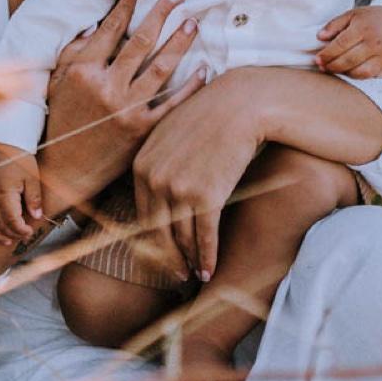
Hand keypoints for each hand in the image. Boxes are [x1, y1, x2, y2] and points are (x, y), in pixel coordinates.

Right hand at [0, 143, 41, 246]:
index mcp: (4, 194)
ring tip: (9, 241)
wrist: (1, 144)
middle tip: (23, 237)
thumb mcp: (32, 177)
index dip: (21, 230)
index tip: (29, 232)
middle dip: (12, 234)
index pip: (11, 220)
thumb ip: (34, 198)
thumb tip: (37, 217)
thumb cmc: (19, 158)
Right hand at [36, 0, 207, 219]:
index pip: (109, 30)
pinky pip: (172, 103)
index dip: (126, 7)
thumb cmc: (61, 122)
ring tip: (193, 23)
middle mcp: (106, 87)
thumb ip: (74, 53)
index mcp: (83, 71)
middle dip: (160, 12)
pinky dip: (190, 85)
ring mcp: (126, 109)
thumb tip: (95, 25)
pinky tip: (204, 69)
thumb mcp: (56, 83)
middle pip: (140, 41)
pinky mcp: (142, 130)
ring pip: (160, 67)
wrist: (66, 171)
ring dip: (180, 42)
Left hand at [131, 71, 263, 284]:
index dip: (153, 240)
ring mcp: (179, 189)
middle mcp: (154, 180)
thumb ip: (156, 163)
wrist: (240, 105)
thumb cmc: (208, 116)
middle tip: (176, 275)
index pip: (142, 214)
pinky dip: (207, 257)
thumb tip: (157, 195)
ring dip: (189, 261)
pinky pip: (204, 236)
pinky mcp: (206, 196)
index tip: (162, 255)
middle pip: (157, 233)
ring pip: (181, 238)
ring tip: (194, 274)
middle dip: (168, 259)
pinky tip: (210, 270)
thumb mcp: (170, 134)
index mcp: (141, 165)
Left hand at [314, 6, 381, 78]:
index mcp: (364, 28)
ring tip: (335, 70)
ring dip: (345, 74)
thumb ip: (334, 25)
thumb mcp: (351, 15)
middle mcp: (376, 43)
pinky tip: (351, 72)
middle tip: (323, 67)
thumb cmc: (370, 20)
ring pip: (360, 73)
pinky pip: (372, 78)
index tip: (317, 59)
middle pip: (349, 60)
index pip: (341, 44)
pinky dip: (360, 77)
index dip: (327, 54)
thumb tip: (320, 37)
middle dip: (332, 66)